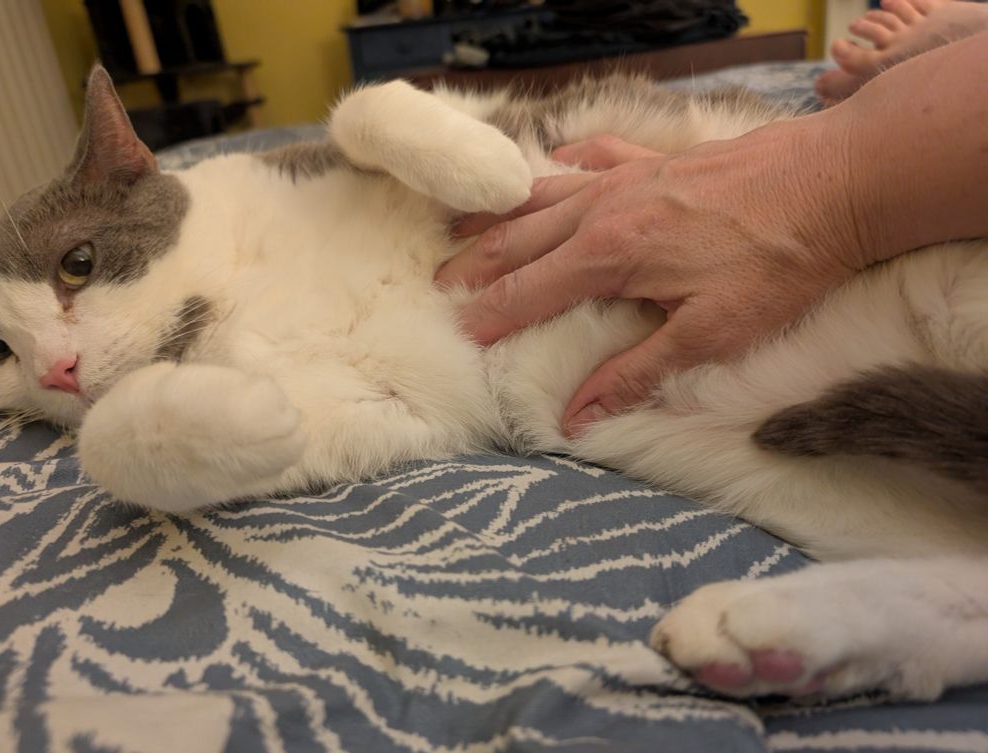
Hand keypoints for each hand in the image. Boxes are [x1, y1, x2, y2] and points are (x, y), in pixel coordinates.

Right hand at [437, 123, 863, 437]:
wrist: (834, 183)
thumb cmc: (777, 263)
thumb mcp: (709, 334)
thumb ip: (635, 374)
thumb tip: (575, 418)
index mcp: (608, 256)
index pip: (527, 292)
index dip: (489, 316)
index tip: (457, 334)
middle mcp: (603, 210)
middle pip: (521, 239)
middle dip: (476, 264)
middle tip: (439, 282)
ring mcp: (627, 177)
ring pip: (543, 196)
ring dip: (501, 216)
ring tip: (463, 225)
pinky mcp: (656, 159)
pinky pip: (592, 157)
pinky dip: (562, 164)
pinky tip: (553, 167)